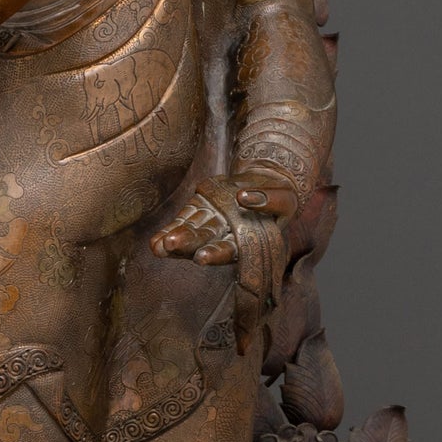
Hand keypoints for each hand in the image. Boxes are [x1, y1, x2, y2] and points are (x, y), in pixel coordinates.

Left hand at [150, 168, 300, 263]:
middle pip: (205, 243)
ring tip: (158, 246)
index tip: (202, 257)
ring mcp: (210, 223)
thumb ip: (270, 200)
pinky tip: (155, 241)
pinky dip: (169, 230)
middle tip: (171, 245)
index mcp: (248, 241)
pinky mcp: (199, 208)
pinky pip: (183, 220)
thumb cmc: (280, 196)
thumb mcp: (286, 198)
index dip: (216, 254)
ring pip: (190, 233)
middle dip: (188, 245)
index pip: (230, 250)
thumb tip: (243, 197)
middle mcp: (225, 236)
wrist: (267, 184)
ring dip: (173, 241)